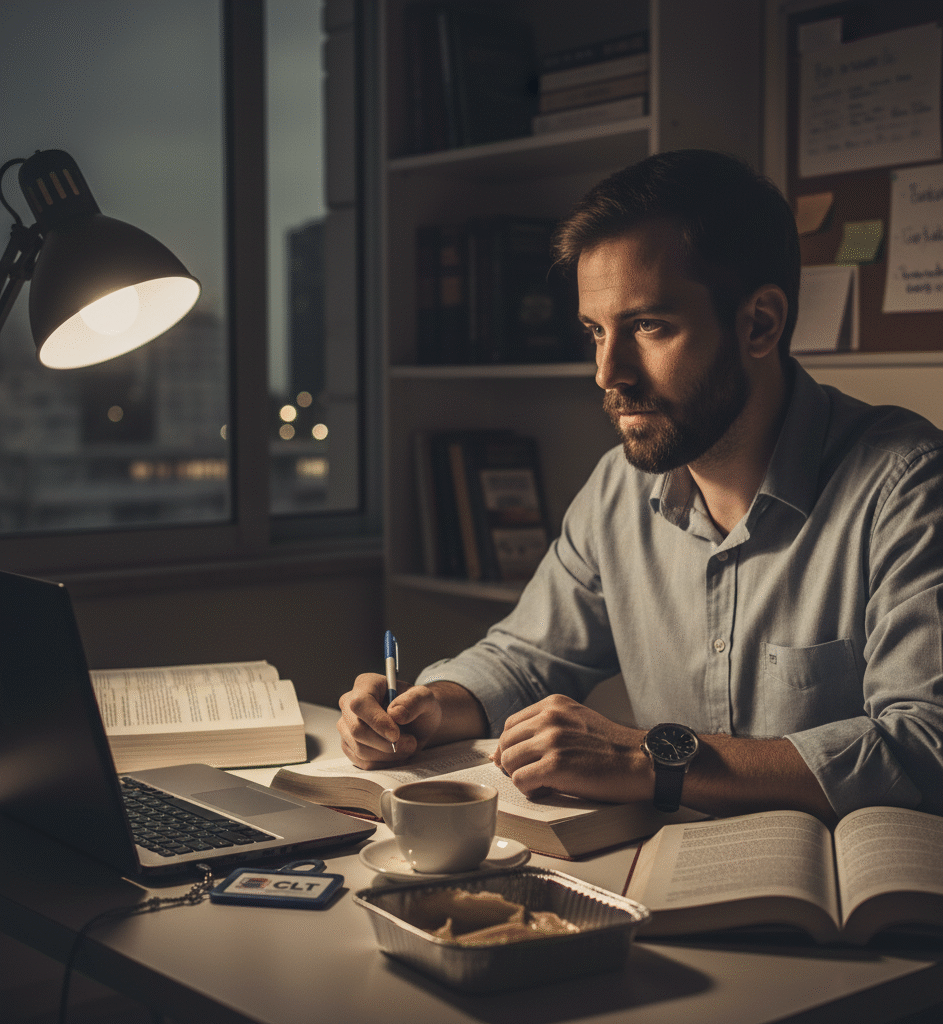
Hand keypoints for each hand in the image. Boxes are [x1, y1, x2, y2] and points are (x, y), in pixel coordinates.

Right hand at [337, 673, 443, 768]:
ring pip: (360, 749)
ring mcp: (346, 726)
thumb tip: (395, 713)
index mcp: (365, 684)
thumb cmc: (418, 707)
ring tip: (408, 745)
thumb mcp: (425, 698)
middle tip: (410, 742)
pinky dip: (385, 762)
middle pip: (357, 729)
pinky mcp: (349, 746)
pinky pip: (363, 762)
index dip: (376, 721)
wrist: (418, 724)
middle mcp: (349, 704)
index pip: (360, 703)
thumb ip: (414, 700)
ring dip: (389, 754)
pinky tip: (398, 753)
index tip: (396, 734)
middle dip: (386, 743)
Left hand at [493, 694, 649, 803]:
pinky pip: (520, 780)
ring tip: (543, 783)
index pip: (510, 725)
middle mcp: (549, 717)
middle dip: (513, 764)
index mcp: (553, 704)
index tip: (521, 761)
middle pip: (506, 744)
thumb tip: (501, 753)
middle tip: (532, 776)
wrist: (642, 761)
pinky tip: (548, 790)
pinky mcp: (556, 765)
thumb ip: (543, 729)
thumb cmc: (611, 748)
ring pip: (509, 762)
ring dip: (521, 777)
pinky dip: (530, 790)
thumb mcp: (576, 722)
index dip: (511, 747)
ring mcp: (552, 740)